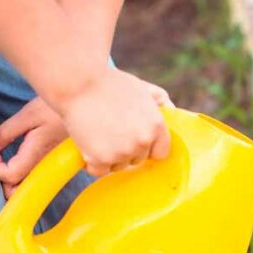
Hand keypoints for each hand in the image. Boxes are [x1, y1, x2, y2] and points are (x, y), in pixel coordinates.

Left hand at [0, 97, 68, 198]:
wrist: (83, 108)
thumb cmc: (55, 109)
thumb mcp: (27, 115)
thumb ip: (6, 132)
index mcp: (36, 154)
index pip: (9, 176)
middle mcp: (44, 167)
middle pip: (18, 192)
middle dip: (2, 184)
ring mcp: (51, 168)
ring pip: (28, 189)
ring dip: (13, 184)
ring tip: (5, 165)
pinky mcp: (55, 165)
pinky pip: (36, 181)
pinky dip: (23, 179)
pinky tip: (18, 165)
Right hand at [58, 66, 172, 176]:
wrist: (78, 82)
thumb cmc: (109, 83)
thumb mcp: (142, 88)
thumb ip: (160, 101)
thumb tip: (174, 112)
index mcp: (157, 126)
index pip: (160, 152)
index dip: (147, 147)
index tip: (134, 140)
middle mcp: (143, 141)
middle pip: (137, 159)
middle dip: (126, 150)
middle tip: (110, 130)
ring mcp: (123, 152)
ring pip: (117, 166)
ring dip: (108, 156)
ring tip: (97, 133)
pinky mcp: (101, 159)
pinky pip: (98, 170)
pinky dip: (91, 162)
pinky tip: (87, 144)